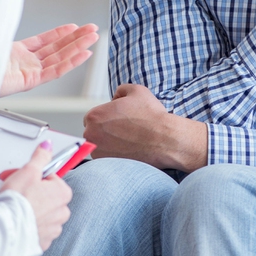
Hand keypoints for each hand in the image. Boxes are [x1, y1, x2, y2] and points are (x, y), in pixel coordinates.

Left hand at [0, 23, 98, 97]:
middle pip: (56, 49)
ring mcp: (28, 72)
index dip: (59, 34)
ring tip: (94, 38)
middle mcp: (25, 63)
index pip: (43, 42)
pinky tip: (83, 54)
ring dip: (78, 47)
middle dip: (76, 38)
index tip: (74, 27)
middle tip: (92, 30)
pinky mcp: (30, 81)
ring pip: (60, 58)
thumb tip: (1, 11)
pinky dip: (71, 62)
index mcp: (16, 53)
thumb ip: (2, 28)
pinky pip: (55, 70)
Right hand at [0, 141, 72, 250]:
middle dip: (33, 191)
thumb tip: (47, 147)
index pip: (51, 178)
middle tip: (16, 190)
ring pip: (43, 213)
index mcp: (63, 193)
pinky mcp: (42, 242)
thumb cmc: (18, 201)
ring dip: (31, 208)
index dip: (34, 175)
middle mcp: (62, 213)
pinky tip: (18, 220)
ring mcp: (52, 229)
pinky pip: (37, 229)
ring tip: (16, 205)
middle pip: (47, 196)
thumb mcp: (29, 171)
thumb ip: (41, 157)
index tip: (24, 176)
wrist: (5, 229)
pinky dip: (28, 224)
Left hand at [83, 84, 206, 171]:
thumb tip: (116, 97)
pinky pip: (107, 159)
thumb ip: (121, 90)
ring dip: (109, 144)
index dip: (107, 118)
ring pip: (99, 147)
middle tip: (125, 131)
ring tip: (129, 141)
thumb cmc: (151, 115)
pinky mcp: (107, 166)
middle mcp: (90, 135)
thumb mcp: (136, 91)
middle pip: (94, 132)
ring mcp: (97, 152)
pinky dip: (115, 156)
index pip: (93, 117)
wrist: (165, 140)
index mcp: (94, 116)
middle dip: (106, 131)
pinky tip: (129, 150)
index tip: (119, 121)